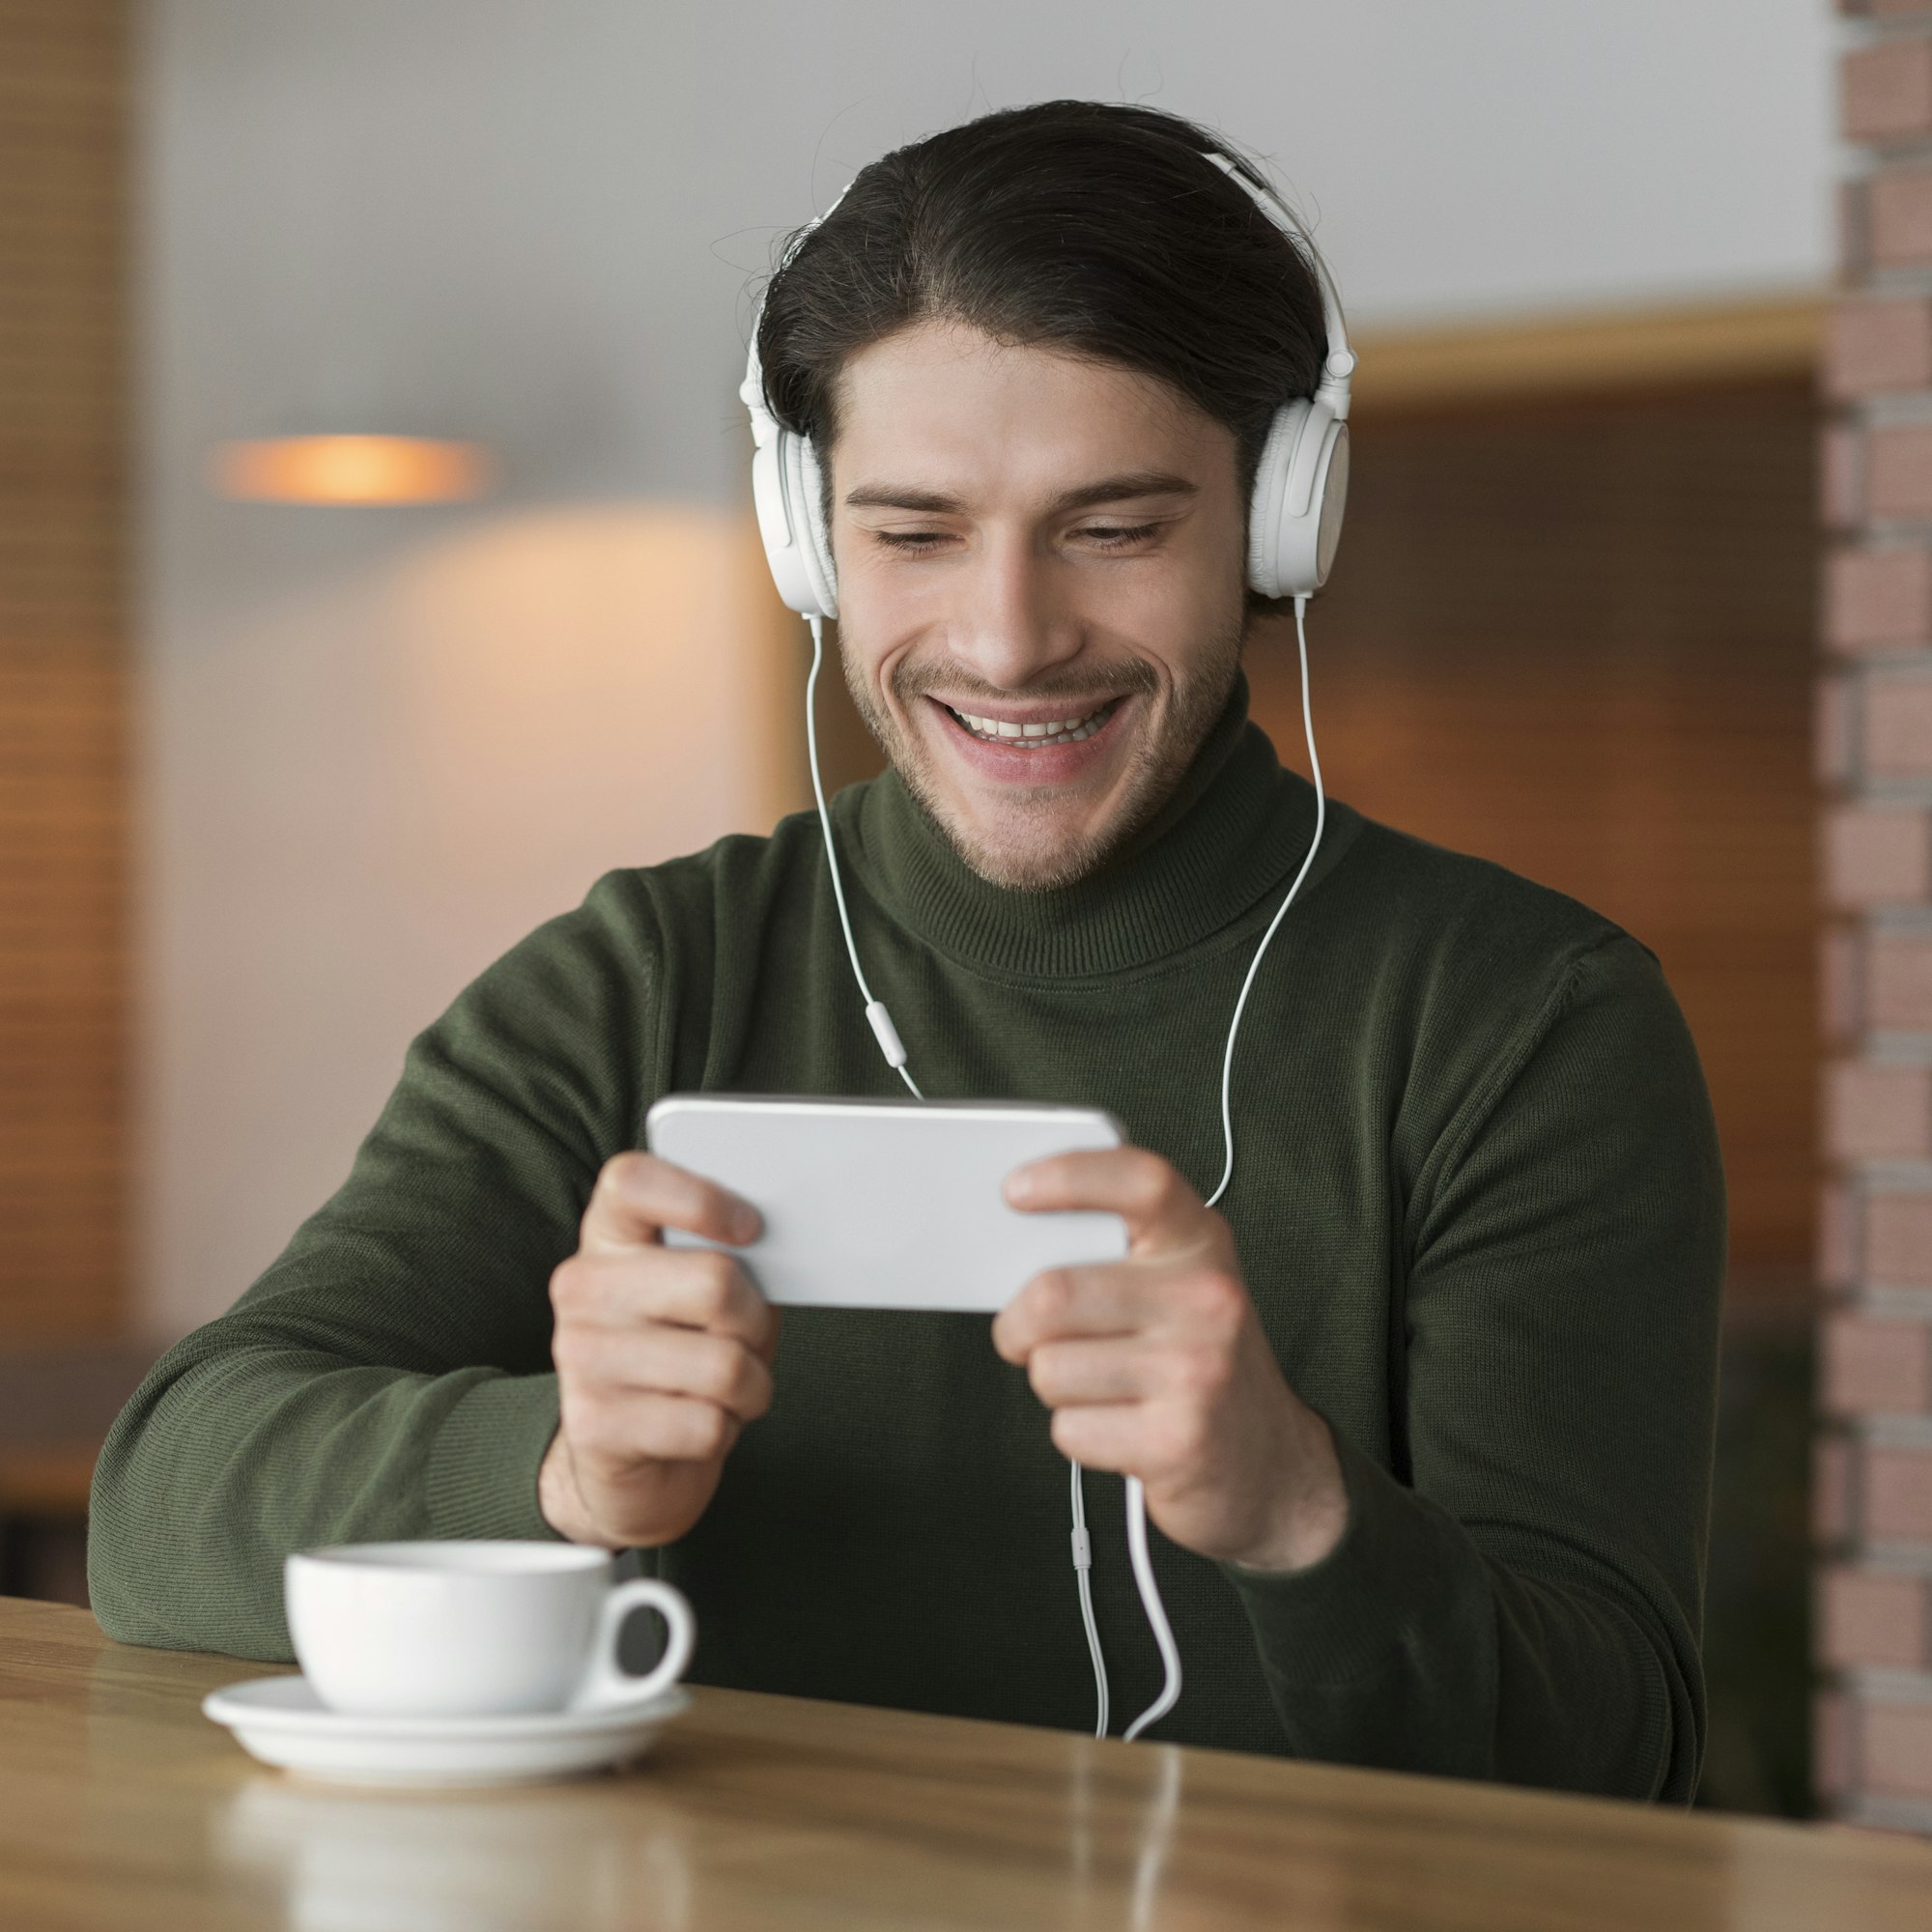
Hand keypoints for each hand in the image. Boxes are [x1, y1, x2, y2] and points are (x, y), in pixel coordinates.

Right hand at [539, 1152, 779, 1548]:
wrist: (630, 1462)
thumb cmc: (686, 1358)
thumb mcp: (708, 1297)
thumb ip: (731, 1261)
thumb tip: (785, 1246)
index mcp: (608, 1235)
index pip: (633, 1180)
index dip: (701, 1197)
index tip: (749, 1228)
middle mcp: (582, 1286)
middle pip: (714, 1281)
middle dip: (755, 1322)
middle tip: (745, 1338)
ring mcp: (579, 1354)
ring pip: (723, 1364)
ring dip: (749, 1388)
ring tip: (724, 1390)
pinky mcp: (591, 1423)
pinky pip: (705, 1424)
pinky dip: (724, 1432)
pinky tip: (695, 1426)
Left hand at [991, 1148, 1346, 1572]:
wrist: (1270, 1464)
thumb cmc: (1199, 1362)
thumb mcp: (1179, 1285)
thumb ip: (1117, 1253)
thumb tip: (1017, 1238)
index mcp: (1202, 1244)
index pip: (1140, 1181)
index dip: (1070, 1175)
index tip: (1015, 1189)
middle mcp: (1208, 1298)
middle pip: (1054, 1293)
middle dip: (1017, 1325)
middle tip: (1027, 1335)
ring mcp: (1197, 1370)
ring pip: (1050, 1368)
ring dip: (1053, 1385)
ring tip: (1099, 1385)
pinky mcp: (1178, 1441)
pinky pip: (1069, 1428)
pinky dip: (1076, 1432)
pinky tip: (1121, 1427)